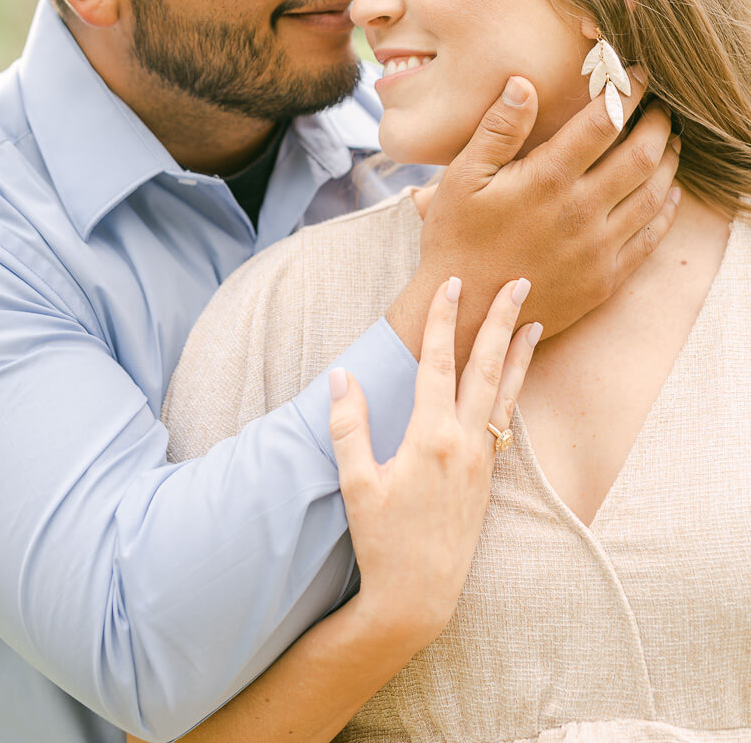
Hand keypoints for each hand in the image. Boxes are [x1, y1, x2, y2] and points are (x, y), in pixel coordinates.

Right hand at [329, 276, 540, 652]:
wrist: (418, 596)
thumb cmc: (382, 541)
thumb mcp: (355, 483)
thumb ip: (348, 425)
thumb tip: (341, 376)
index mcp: (431, 437)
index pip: (438, 363)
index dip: (444, 320)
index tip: (453, 283)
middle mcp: (464, 442)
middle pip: (486, 366)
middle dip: (501, 320)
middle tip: (519, 281)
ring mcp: (481, 460)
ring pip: (505, 392)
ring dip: (519, 352)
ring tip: (536, 320)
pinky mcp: (488, 477)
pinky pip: (505, 420)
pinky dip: (515, 389)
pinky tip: (518, 376)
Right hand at [389, 70, 680, 365]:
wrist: (467, 314)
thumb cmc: (457, 239)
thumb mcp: (462, 178)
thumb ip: (497, 129)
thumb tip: (523, 82)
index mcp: (546, 179)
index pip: (603, 122)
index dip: (626, 91)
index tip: (637, 75)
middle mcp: (580, 211)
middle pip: (642, 154)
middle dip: (658, 123)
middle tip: (660, 107)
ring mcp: (597, 248)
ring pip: (654, 193)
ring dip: (669, 161)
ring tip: (669, 141)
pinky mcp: (606, 278)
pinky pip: (650, 237)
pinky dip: (666, 207)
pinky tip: (667, 191)